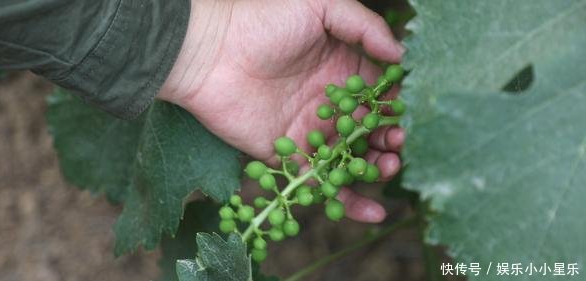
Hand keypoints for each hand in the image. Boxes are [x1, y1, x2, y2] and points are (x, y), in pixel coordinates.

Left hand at [159, 0, 403, 222]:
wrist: (209, 52)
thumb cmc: (262, 21)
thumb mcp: (320, 5)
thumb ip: (365, 26)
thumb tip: (402, 56)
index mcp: (344, 69)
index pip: (384, 94)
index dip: (401, 107)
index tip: (415, 116)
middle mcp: (333, 104)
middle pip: (374, 130)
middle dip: (393, 140)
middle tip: (399, 144)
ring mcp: (313, 132)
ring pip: (355, 159)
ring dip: (378, 168)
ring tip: (388, 167)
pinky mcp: (291, 156)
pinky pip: (324, 183)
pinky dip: (349, 202)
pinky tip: (374, 212)